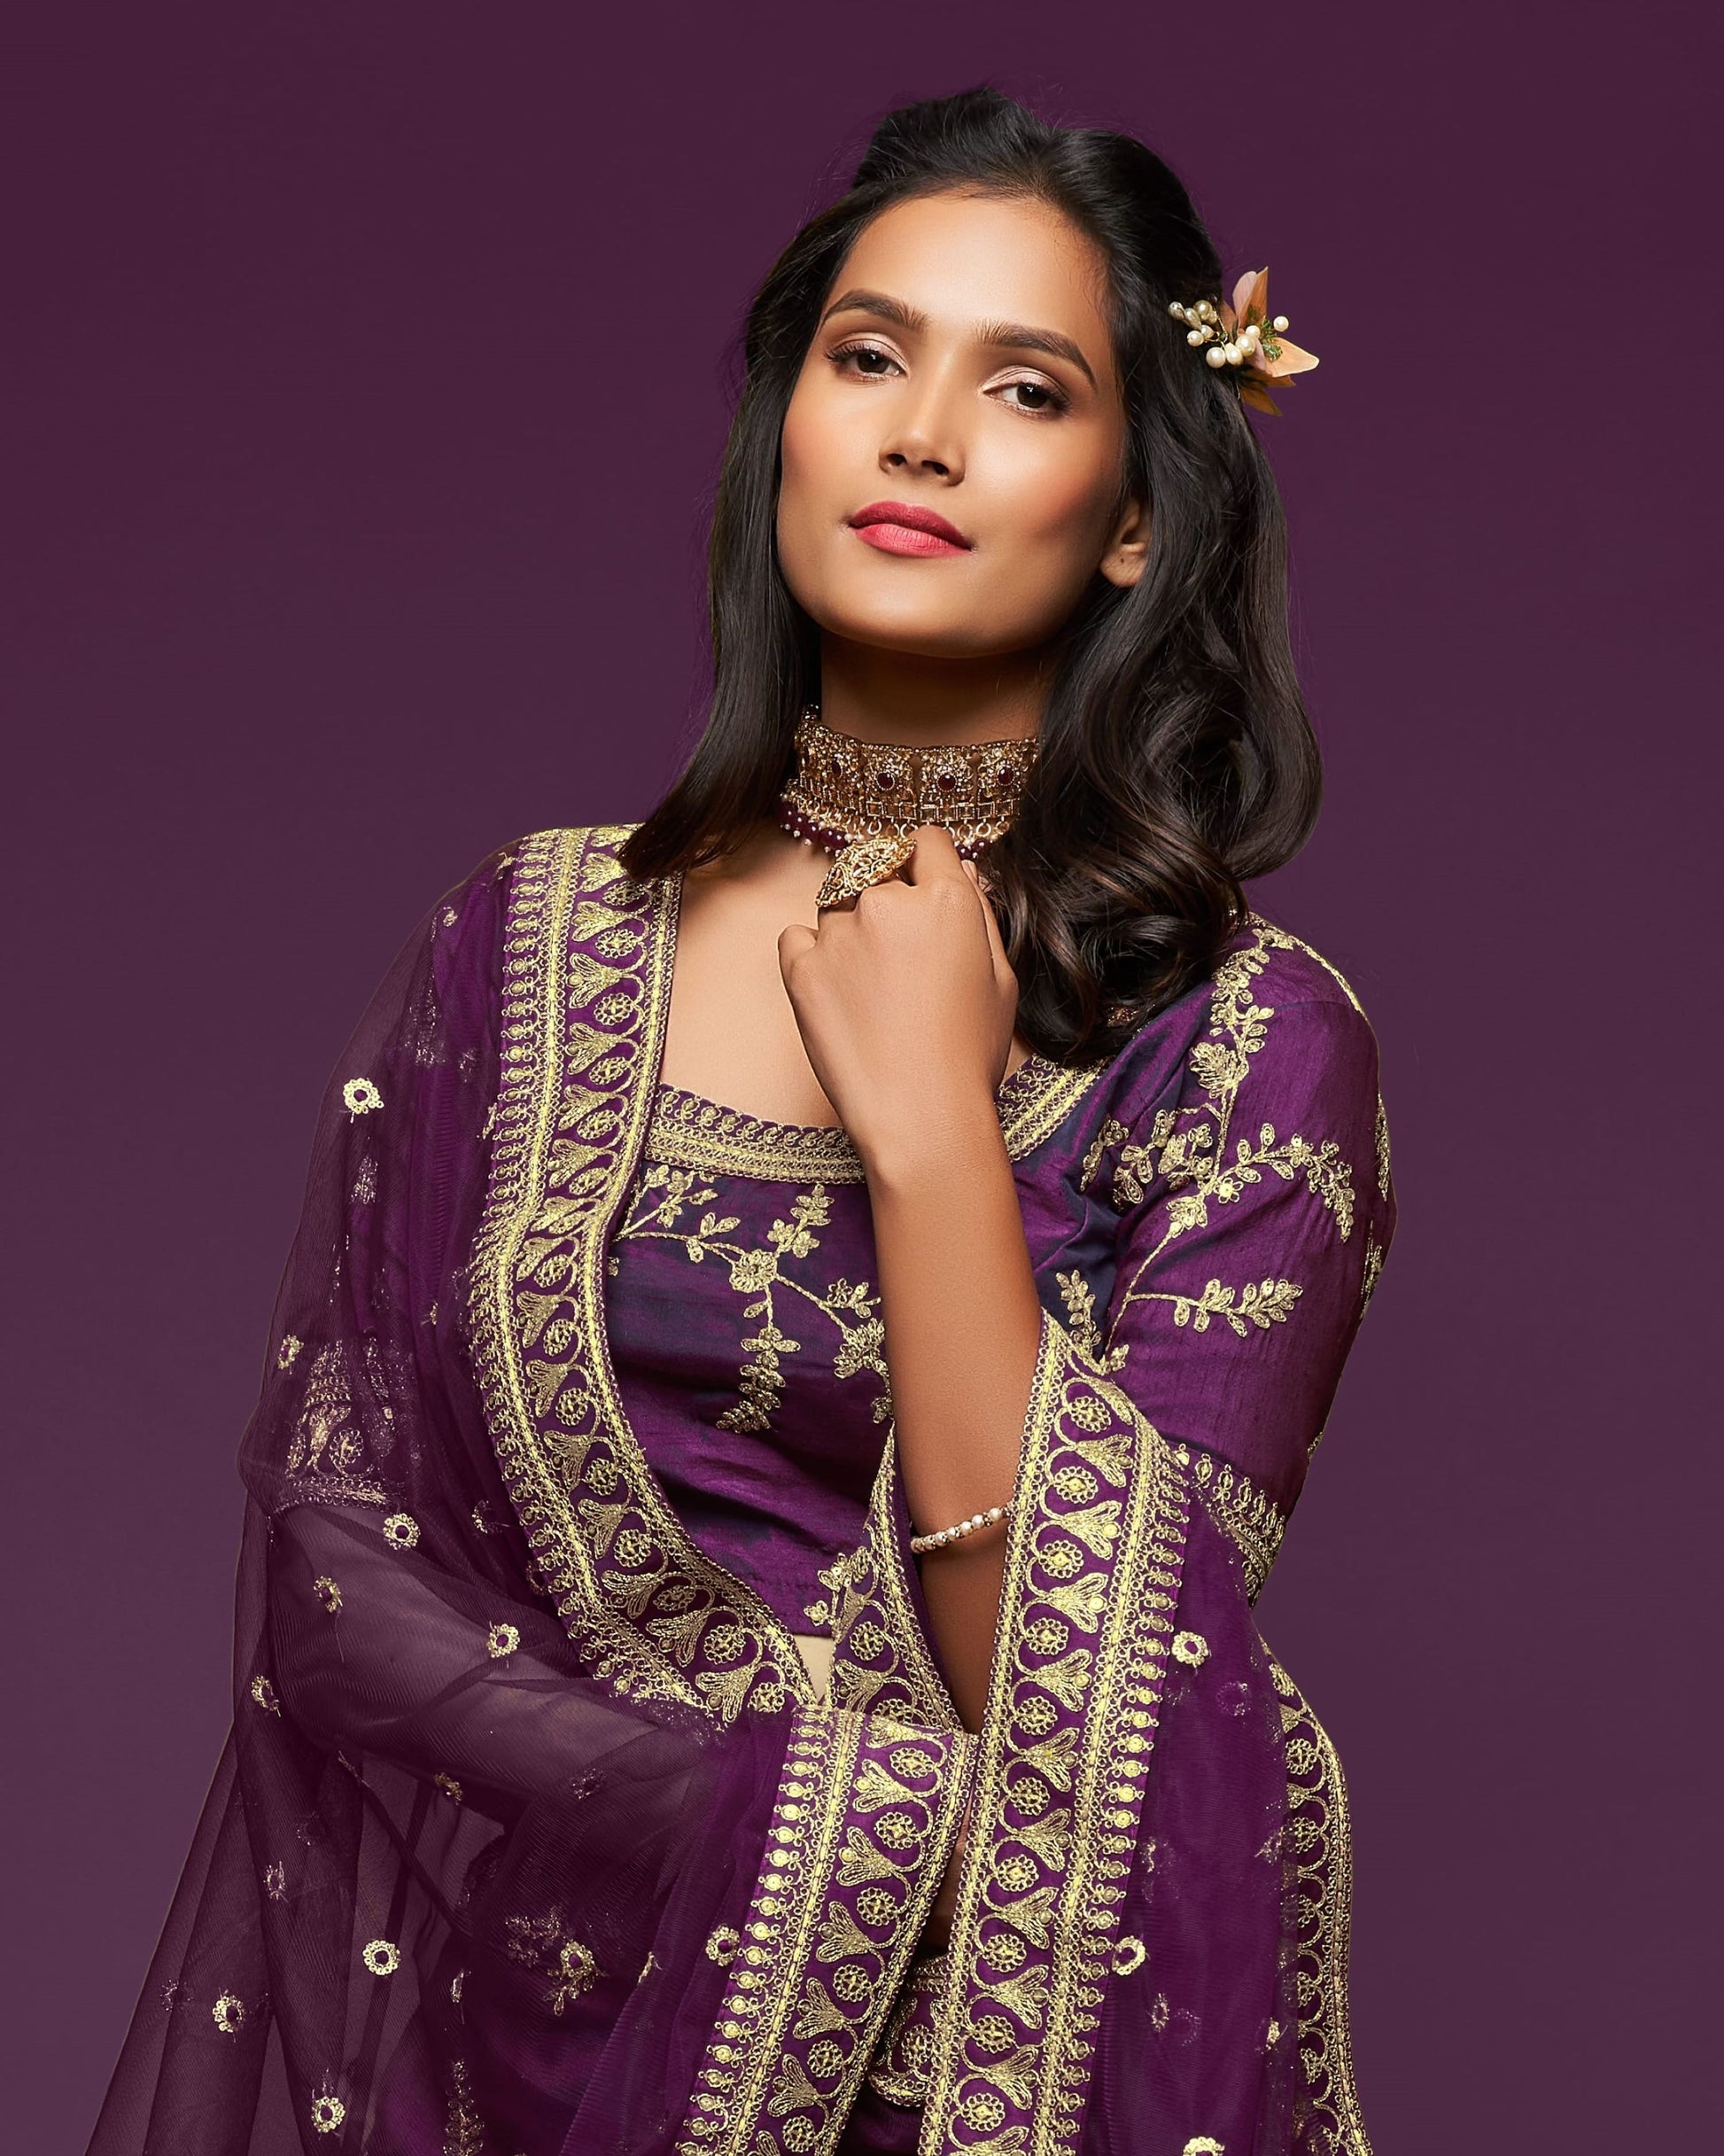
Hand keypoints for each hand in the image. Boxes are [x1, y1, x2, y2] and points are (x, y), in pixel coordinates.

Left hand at [776, 826, 1017, 1164]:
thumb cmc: (968, 1056)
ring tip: (871, 990)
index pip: (925, 842)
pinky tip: (838, 994)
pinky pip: (798, 936)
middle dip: (886, 899)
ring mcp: (838, 933)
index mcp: (946, 900)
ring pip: (837, 904)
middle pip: (877, 869)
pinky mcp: (799, 967)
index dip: (923, 860)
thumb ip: (979, 915)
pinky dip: (812, 954)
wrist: (919, 1117)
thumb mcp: (1000, 980)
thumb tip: (961, 873)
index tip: (919, 882)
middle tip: (899, 958)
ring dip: (850, 929)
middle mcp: (888, 903)